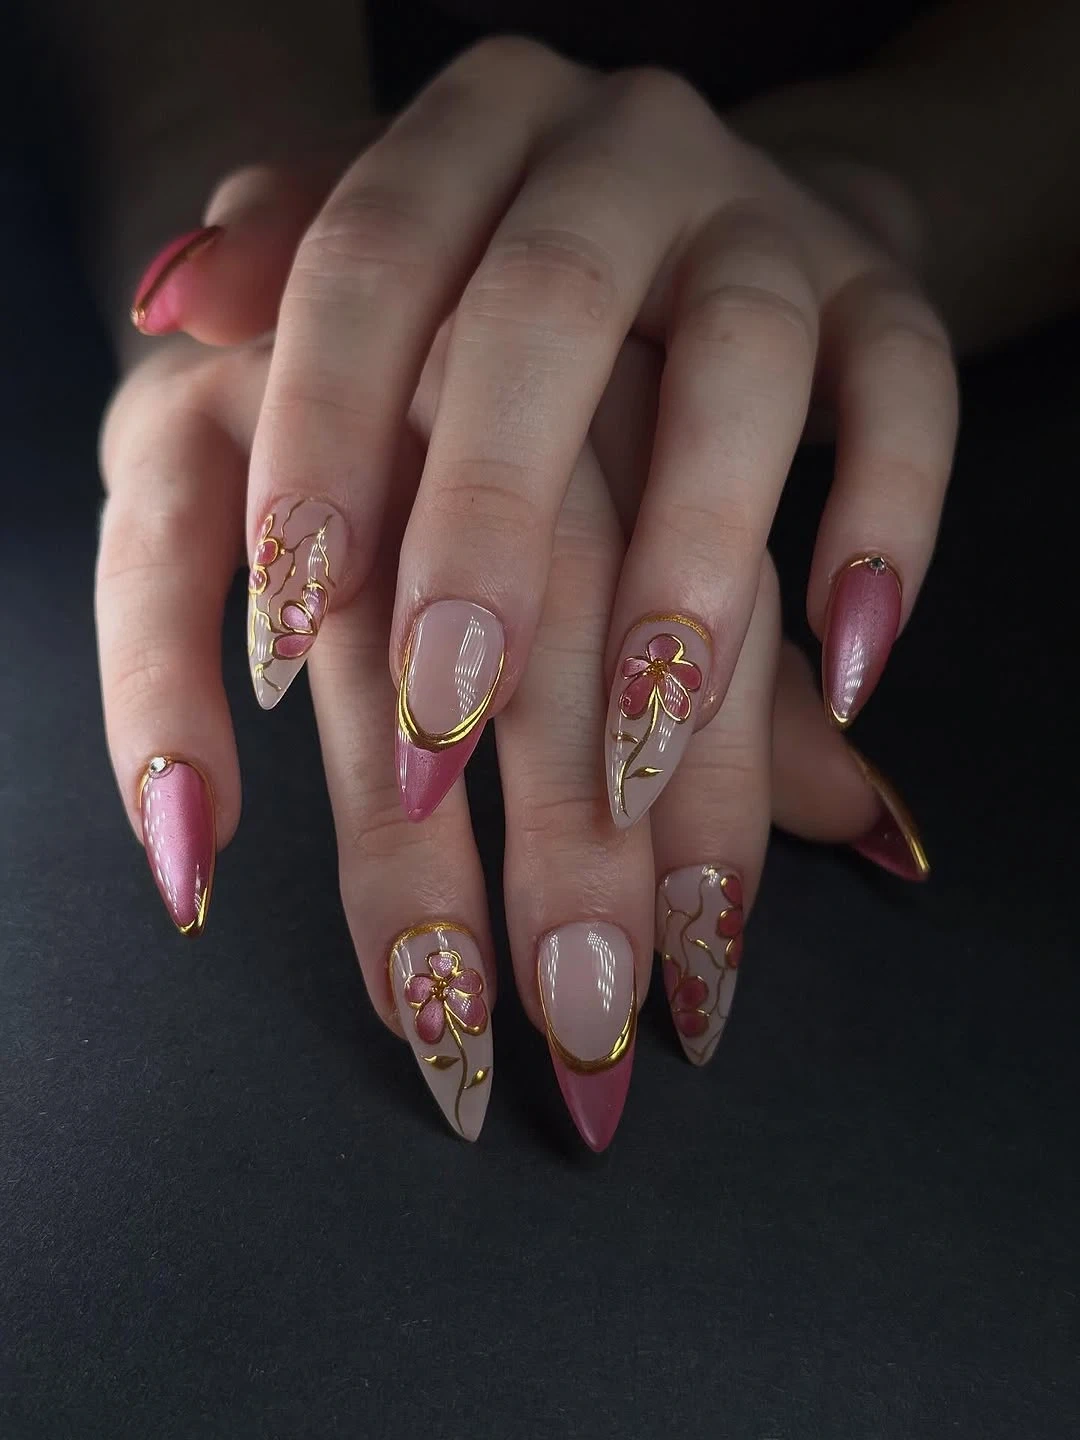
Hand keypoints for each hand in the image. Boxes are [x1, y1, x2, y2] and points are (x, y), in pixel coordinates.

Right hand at [98, 330, 922, 1147]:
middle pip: (554, 624)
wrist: (351, 236)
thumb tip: (876, 826)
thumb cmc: (529, 401)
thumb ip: (739, 661)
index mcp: (644, 377)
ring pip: (365, 634)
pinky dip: (166, 703)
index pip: (708, 610)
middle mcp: (486, 365)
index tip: (706, 970)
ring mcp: (312, 386)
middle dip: (573, 839)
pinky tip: (202, 850)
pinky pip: (154, 568)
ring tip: (431, 1002)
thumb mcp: (656, 504)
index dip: (719, 797)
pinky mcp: (169, 407)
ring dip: (399, 837)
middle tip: (584, 1022)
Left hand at [127, 37, 957, 831]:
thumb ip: (281, 283)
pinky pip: (911, 392)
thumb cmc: (495, 278)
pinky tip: (846, 668)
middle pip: (544, 314)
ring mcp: (759, 218)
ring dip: (691, 562)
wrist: (693, 211)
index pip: (367, 266)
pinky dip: (886, 526)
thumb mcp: (379, 270)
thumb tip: (174, 298)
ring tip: (646, 737)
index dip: (322, 443)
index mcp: (461, 141)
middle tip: (443, 715)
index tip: (286, 629)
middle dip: (489, 525)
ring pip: (739, 364)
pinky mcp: (880, 291)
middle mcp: (612, 154)